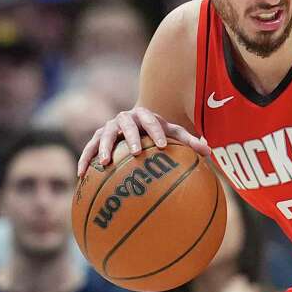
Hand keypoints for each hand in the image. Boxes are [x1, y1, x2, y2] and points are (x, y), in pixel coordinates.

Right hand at [77, 106, 211, 176]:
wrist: (134, 122)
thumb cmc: (158, 132)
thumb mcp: (173, 133)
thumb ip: (189, 141)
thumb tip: (210, 153)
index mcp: (145, 115)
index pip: (152, 121)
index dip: (157, 132)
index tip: (162, 146)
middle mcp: (125, 118)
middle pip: (127, 126)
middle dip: (131, 138)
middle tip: (137, 153)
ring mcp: (109, 127)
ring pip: (104, 136)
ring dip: (103, 148)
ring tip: (104, 164)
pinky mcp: (96, 138)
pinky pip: (88, 148)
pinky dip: (84, 160)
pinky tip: (81, 175)